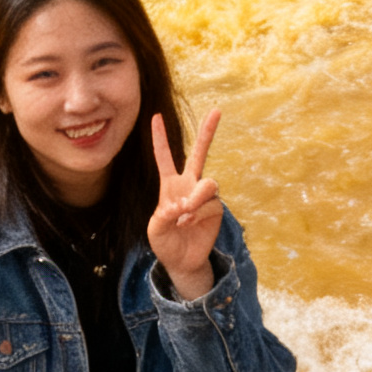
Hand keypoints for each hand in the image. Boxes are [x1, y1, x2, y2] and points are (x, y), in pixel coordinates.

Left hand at [147, 108, 223, 301]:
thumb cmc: (165, 242)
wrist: (181, 262)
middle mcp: (190, 185)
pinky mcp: (215, 210)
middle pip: (200, 153)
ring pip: (208, 183)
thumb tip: (183, 205)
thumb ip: (164, 214)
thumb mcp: (154, 229)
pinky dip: (199, 214)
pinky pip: (212, 205)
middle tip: (217, 110)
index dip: (160, 138)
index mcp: (170, 185)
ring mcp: (204, 197)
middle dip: (208, 132)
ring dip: (197, 198)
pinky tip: (189, 222)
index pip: (164, 157)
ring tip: (186, 212)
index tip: (155, 116)